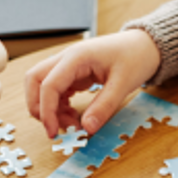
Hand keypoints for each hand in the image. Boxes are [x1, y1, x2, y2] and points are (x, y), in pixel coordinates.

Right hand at [25, 29, 160, 136]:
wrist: (143, 46)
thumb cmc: (135, 58)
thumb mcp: (123, 84)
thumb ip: (104, 107)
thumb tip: (87, 129)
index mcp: (76, 57)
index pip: (48, 85)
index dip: (46, 111)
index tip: (53, 132)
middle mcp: (66, 59)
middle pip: (34, 81)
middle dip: (38, 108)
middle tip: (55, 129)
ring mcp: (68, 66)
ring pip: (42, 87)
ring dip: (50, 109)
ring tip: (72, 124)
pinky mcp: (72, 74)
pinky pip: (56, 91)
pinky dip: (59, 107)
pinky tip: (74, 117)